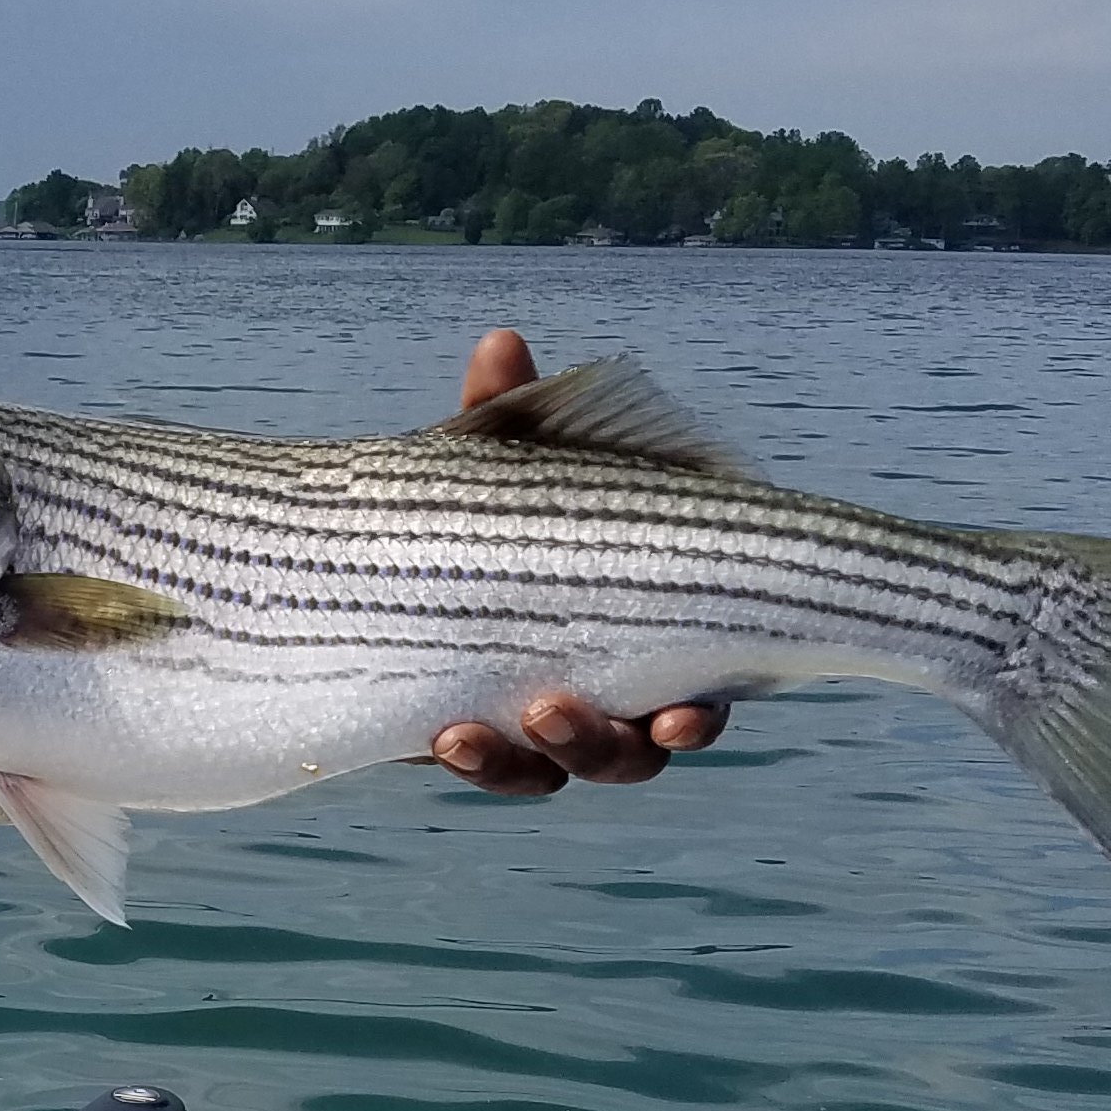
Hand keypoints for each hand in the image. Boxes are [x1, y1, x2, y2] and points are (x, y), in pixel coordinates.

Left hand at [425, 329, 731, 794]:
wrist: (415, 548)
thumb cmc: (491, 503)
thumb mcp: (498, 464)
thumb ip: (505, 421)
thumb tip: (500, 342)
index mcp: (645, 632)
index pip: (693, 691)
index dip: (695, 714)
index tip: (682, 711)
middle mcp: (611, 694)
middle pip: (630, 754)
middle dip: (597, 744)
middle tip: (550, 708)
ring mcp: (545, 724)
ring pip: (561, 769)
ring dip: (525, 759)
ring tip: (471, 735)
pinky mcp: (484, 739)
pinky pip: (495, 767)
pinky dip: (482, 760)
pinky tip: (449, 741)